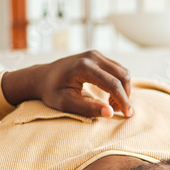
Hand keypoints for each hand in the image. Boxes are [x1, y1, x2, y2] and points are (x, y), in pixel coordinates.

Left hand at [1, 51, 133, 117]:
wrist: (41, 76)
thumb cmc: (51, 91)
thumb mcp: (66, 103)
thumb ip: (88, 108)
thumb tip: (110, 113)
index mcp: (84, 67)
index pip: (112, 84)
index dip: (123, 101)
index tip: (127, 115)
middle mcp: (92, 57)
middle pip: (122, 75)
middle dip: (125, 95)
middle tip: (119, 111)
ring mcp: (95, 54)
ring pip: (122, 71)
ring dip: (123, 89)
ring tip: (112, 104)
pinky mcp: (97, 56)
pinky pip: (117, 69)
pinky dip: (119, 83)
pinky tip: (110, 95)